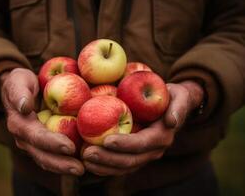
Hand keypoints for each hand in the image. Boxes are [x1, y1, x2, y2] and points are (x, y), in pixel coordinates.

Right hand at [0, 68, 83, 175]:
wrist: (17, 91)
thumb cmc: (20, 83)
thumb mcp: (18, 81)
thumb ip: (19, 93)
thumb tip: (24, 107)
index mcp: (18, 124)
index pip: (36, 136)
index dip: (52, 143)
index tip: (70, 147)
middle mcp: (24, 139)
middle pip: (42, 156)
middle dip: (61, 164)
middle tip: (80, 169)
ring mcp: (32, 145)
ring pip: (47, 161)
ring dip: (64, 168)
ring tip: (83, 171)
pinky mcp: (41, 146)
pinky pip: (53, 158)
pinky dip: (66, 163)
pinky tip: (84, 164)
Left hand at [81, 81, 203, 175]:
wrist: (169, 107)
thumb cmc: (170, 95)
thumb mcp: (179, 95)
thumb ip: (178, 106)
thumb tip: (172, 122)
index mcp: (162, 137)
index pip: (142, 144)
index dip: (125, 144)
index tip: (106, 140)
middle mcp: (153, 151)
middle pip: (130, 160)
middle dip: (108, 158)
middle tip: (87, 153)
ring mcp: (143, 156)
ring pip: (122, 167)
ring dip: (102, 166)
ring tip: (84, 160)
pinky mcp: (133, 157)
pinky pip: (118, 166)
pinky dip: (103, 167)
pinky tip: (87, 163)